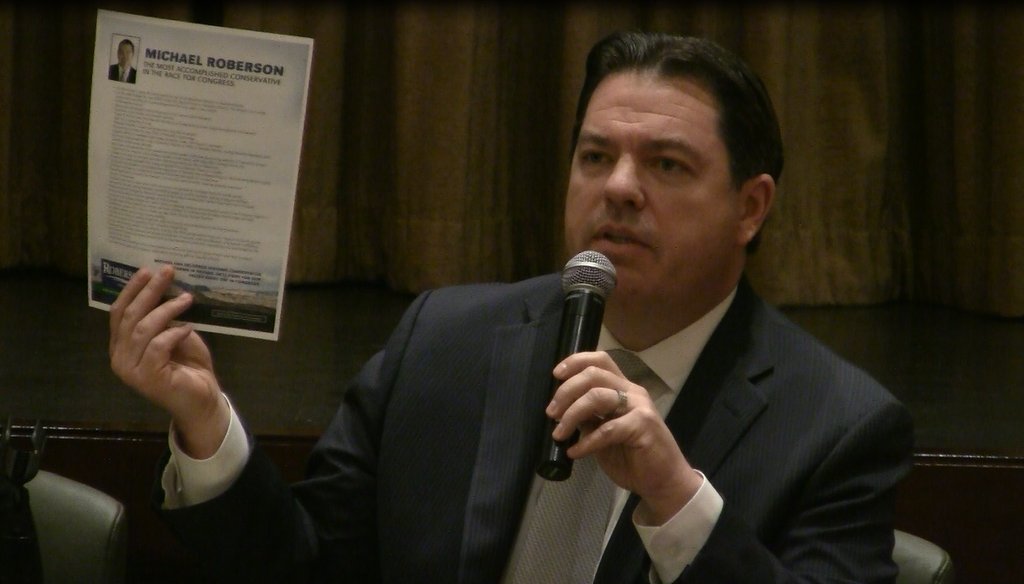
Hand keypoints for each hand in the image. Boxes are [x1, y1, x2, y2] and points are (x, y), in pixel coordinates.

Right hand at [108, 264, 227, 457]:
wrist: (202, 399)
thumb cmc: (189, 366)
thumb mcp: (175, 335)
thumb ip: (164, 318)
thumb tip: (166, 287)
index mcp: (121, 345)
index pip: (119, 312)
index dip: (131, 290)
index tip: (147, 270)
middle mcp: (120, 357)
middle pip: (130, 316)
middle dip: (149, 291)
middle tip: (168, 272)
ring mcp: (131, 369)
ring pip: (144, 329)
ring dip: (166, 309)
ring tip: (187, 298)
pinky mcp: (148, 377)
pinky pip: (158, 346)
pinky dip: (174, 333)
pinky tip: (189, 327)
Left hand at [547, 351, 702, 523]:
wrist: (664, 481)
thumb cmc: (634, 457)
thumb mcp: (603, 434)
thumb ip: (589, 418)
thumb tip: (563, 411)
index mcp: (623, 389)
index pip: (600, 360)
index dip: (576, 362)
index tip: (556, 374)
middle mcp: (632, 392)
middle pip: (594, 374)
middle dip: (566, 391)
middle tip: (552, 413)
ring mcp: (639, 407)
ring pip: (597, 396)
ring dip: (571, 414)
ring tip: (559, 433)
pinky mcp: (643, 426)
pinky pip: (606, 429)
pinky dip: (586, 441)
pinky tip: (575, 452)